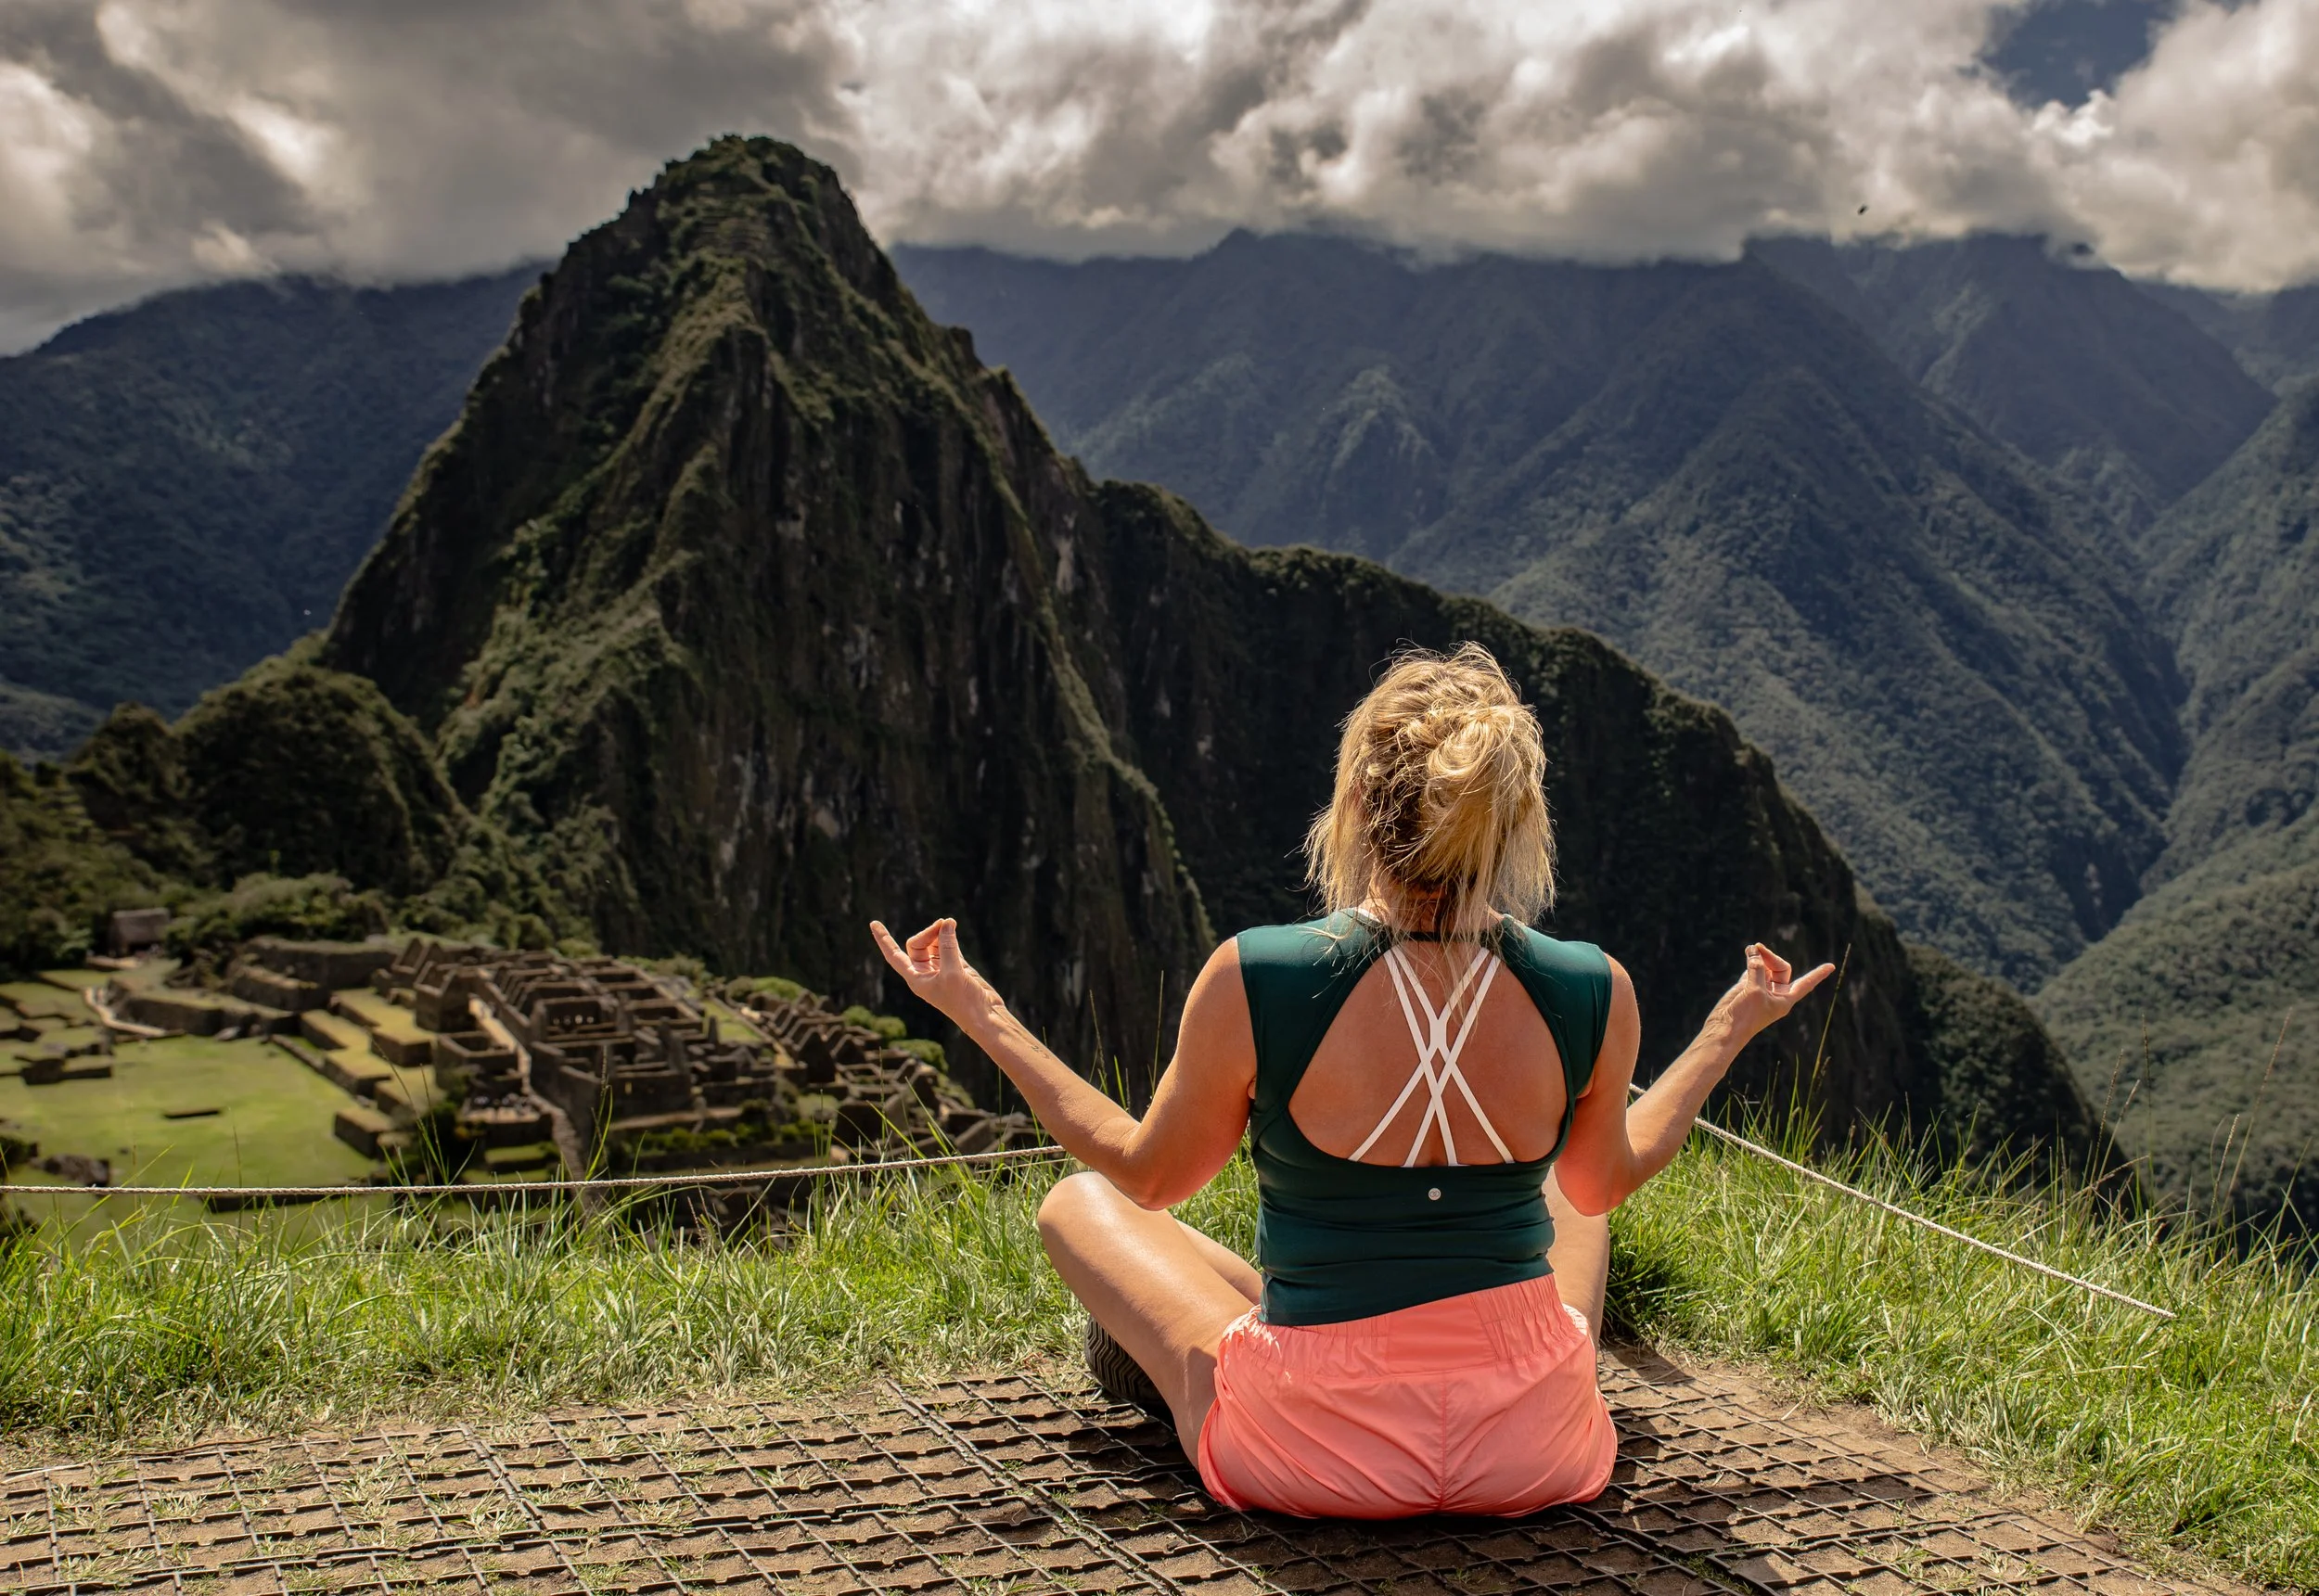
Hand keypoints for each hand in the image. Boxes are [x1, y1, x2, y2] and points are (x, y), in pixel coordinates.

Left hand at [870, 917, 1004, 1029]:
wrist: (984, 1016)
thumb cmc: (963, 1001)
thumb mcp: (952, 972)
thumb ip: (947, 946)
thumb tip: (947, 923)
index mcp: (916, 978)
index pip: (893, 955)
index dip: (883, 939)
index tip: (873, 923)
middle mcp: (925, 973)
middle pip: (917, 945)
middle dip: (927, 933)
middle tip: (943, 924)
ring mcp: (941, 970)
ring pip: (933, 944)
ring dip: (939, 932)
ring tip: (951, 923)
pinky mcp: (956, 967)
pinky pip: (948, 946)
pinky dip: (949, 936)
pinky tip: (953, 927)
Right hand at [1716, 943, 1835, 1040]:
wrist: (1725, 1029)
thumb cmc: (1746, 1016)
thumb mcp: (1755, 990)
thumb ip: (1757, 969)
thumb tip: (1753, 951)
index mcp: (1785, 999)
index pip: (1806, 983)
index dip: (1818, 974)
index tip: (1831, 966)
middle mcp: (1775, 993)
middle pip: (1781, 968)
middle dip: (1770, 957)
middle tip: (1756, 948)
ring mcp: (1760, 990)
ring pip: (1765, 967)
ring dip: (1759, 956)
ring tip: (1751, 947)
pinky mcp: (1746, 987)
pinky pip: (1752, 969)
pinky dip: (1751, 959)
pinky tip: (1747, 952)